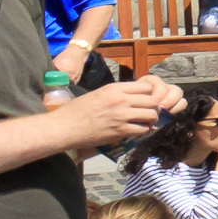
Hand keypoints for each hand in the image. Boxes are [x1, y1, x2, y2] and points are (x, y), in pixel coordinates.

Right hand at [64, 77, 185, 151]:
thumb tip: (131, 96)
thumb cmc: (76, 110)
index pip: (146, 86)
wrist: (63, 127)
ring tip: (145, 123)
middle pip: (153, 101)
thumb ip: (115, 94)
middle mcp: (120, 100)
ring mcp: (121, 116)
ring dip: (151, 120)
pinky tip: (137, 132)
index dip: (150, 94)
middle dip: (154, 108)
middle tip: (149, 113)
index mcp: (114, 89)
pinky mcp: (119, 131)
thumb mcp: (97, 94)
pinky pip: (142, 130)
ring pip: (151, 115)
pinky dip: (143, 132)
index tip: (146, 100)